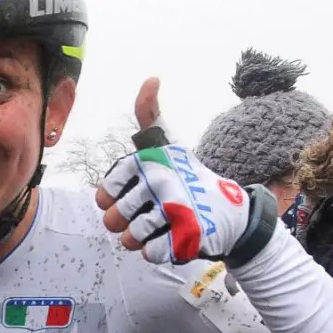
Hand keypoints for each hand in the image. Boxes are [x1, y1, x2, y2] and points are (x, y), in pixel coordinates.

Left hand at [96, 78, 252, 264]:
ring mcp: (173, 209)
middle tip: (150, 215)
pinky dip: (158, 251)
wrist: (230, 212)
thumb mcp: (168, 143)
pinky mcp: (185, 236)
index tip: (135, 195)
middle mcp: (159, 181)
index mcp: (148, 161)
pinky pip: (149, 254)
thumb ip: (150, 115)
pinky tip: (173, 237)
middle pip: (113, 219)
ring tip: (161, 227)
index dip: (114, 200)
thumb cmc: (189, 178)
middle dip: (127, 224)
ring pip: (130, 238)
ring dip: (142, 239)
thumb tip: (151, 78)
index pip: (103, 192)